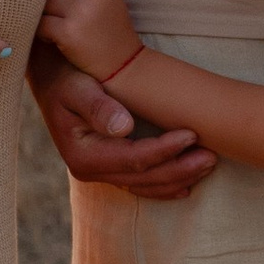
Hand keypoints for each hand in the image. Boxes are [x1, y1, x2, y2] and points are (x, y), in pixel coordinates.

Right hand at [29, 50, 218, 198]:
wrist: (51, 78)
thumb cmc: (66, 77)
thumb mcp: (77, 87)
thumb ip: (99, 107)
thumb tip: (124, 128)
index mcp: (83, 154)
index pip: (134, 159)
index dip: (165, 149)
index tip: (191, 134)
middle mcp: (89, 171)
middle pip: (144, 178)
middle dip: (180, 169)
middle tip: (212, 156)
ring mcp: (98, 173)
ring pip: (145, 185)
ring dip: (178, 178)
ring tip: (208, 165)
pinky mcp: (106, 168)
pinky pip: (139, 183)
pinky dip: (163, 186)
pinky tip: (186, 185)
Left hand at [43, 0, 141, 79]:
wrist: (123, 63)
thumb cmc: (110, 25)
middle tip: (52, 11)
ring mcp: (80, 11)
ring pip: (43, 1)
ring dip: (42, 13)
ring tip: (51, 24)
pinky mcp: (68, 32)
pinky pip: (41, 23)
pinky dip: (41, 31)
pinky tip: (50, 37)